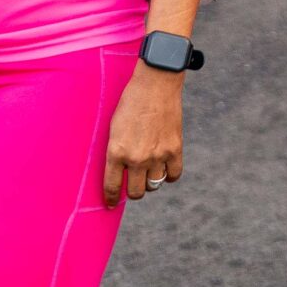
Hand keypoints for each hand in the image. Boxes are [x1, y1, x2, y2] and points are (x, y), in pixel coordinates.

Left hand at [104, 67, 184, 202]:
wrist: (155, 84)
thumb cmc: (130, 102)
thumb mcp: (115, 127)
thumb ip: (117, 151)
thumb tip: (121, 171)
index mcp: (116, 152)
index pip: (112, 187)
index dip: (111, 198)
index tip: (111, 203)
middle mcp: (136, 158)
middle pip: (136, 192)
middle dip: (133, 190)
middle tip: (133, 182)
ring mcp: (157, 155)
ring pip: (154, 184)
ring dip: (150, 181)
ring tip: (149, 171)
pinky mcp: (175, 149)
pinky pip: (174, 175)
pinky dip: (169, 175)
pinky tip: (165, 168)